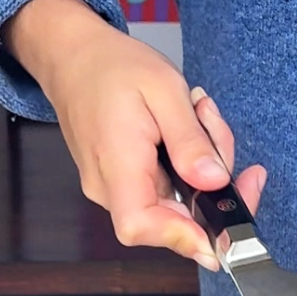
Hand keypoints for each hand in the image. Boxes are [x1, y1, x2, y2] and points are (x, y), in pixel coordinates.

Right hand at [2, 0, 264, 268]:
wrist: (73, 57)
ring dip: (202, 164)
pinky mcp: (123, 181)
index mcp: (115, 164)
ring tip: (198, 113)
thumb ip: (189, 140)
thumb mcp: (164, 90)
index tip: (223, 229)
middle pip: (173, 216)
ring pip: (176, 200)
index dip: (183, 238)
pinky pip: (166, 187)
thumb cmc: (113, 67)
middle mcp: (109, 188)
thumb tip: (215, 181)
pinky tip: (188, 124)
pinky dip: (187, 161)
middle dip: (213, 184)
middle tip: (216, 127)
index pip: (140, 225)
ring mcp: (114, 188)